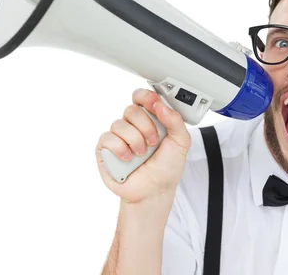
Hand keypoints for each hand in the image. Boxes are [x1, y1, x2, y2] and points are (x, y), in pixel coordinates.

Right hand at [95, 89, 191, 203]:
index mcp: (150, 119)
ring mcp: (118, 137)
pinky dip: (120, 148)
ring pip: (119, 124)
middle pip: (131, 109)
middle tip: (153, 142)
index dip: (146, 97)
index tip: (154, 104)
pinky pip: (107, 138)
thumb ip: (175, 120)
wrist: (155, 191)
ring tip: (142, 154)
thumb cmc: (167, 167)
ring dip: (135, 140)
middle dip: (146, 126)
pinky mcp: (105, 150)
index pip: (141, 97)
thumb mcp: (181, 142)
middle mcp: (132, 125)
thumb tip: (160, 105)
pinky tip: (128, 158)